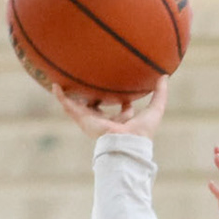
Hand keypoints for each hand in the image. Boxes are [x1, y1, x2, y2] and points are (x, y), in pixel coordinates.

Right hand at [52, 78, 168, 141]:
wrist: (127, 142)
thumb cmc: (142, 130)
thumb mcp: (155, 108)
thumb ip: (160, 93)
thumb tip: (164, 76)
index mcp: (122, 122)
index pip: (123, 110)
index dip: (124, 100)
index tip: (124, 89)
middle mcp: (106, 122)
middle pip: (99, 108)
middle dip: (94, 98)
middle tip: (89, 85)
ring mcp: (93, 121)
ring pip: (80, 107)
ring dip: (72, 97)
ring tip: (63, 84)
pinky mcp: (84, 120)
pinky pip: (69, 106)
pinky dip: (61, 97)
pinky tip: (54, 86)